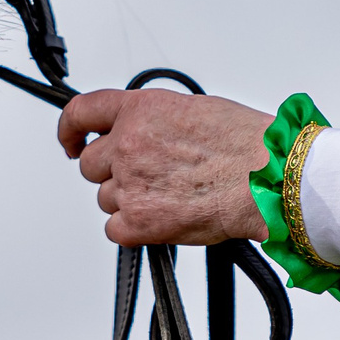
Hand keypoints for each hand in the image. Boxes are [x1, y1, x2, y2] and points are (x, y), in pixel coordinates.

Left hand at [58, 87, 275, 246]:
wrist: (270, 178)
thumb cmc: (247, 144)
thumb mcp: (194, 109)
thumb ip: (156, 120)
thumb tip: (144, 134)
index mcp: (141, 110)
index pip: (81, 112)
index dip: (69, 130)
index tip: (71, 141)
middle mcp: (129, 144)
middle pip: (90, 164)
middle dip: (112, 172)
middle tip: (149, 177)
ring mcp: (131, 184)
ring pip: (105, 198)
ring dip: (128, 200)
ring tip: (170, 196)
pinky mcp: (140, 222)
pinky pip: (115, 229)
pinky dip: (133, 229)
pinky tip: (163, 219)